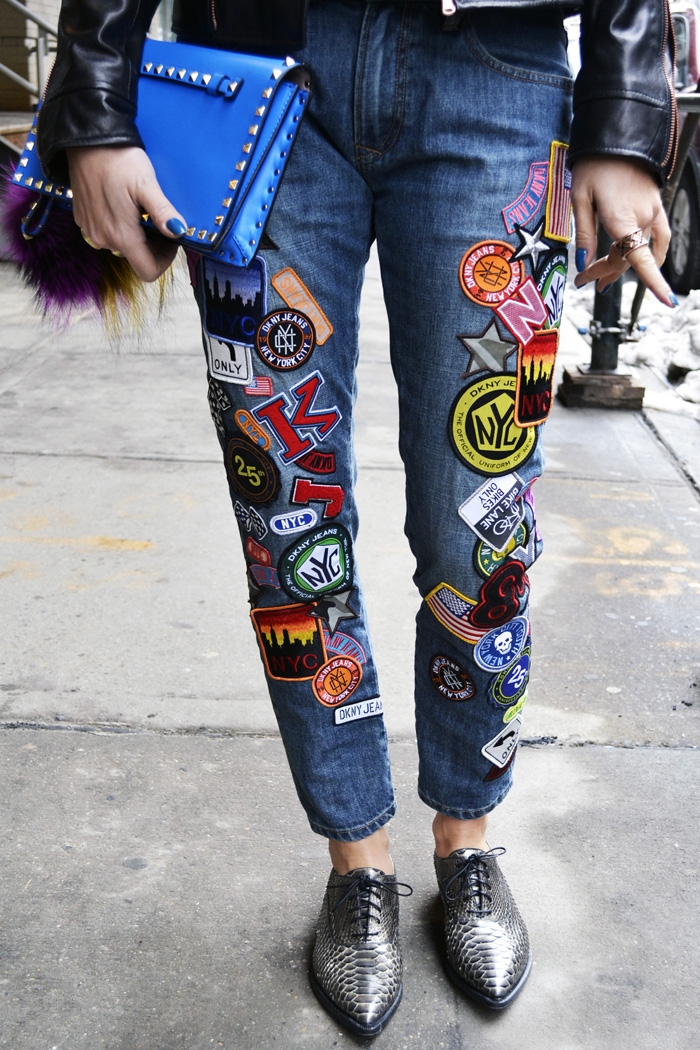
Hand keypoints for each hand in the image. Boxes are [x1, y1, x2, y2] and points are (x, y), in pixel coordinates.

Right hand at [66, 146, 187, 281]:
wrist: (85, 139)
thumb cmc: (119, 159)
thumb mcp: (147, 185)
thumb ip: (162, 212)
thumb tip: (179, 232)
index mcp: (121, 236)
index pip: (148, 271)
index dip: (165, 260)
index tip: (172, 239)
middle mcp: (103, 240)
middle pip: (136, 258)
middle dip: (152, 244)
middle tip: (159, 217)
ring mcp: (90, 230)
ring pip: (121, 246)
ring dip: (136, 234)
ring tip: (141, 208)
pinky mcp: (83, 220)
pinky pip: (106, 233)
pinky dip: (119, 225)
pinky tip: (123, 203)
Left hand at [571, 156, 674, 306]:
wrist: (617, 136)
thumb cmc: (594, 165)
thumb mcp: (579, 198)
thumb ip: (584, 233)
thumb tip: (585, 262)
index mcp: (622, 218)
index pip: (641, 258)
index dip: (655, 282)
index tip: (668, 303)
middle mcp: (642, 218)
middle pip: (626, 259)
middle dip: (604, 272)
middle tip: (584, 280)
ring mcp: (653, 212)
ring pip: (639, 250)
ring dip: (621, 264)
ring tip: (602, 274)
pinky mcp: (657, 205)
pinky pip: (658, 236)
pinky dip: (648, 252)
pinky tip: (638, 259)